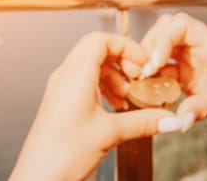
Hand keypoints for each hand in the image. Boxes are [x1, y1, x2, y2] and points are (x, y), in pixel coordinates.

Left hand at [9, 32, 174, 180]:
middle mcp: (65, 77)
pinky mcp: (62, 101)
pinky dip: (104, 85)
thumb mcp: (110, 134)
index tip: (143, 62)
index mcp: (75, 76)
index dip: (126, 46)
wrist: (37, 179)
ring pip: (91, 64)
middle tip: (138, 76)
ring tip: (128, 93)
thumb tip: (170, 119)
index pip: (101, 39)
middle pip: (97, 48)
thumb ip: (144, 122)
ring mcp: (61, 88)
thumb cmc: (59, 156)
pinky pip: (85, 81)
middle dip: (122, 59)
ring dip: (114, 73)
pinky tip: (115, 105)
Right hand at [139, 13, 206, 134]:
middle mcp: (202, 47)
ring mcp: (192, 60)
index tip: (155, 62)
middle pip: (168, 30)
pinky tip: (148, 88)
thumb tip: (180, 118)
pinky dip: (152, 75)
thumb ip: (203, 108)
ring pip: (162, 46)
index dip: (164, 38)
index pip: (182, 25)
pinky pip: (162, 67)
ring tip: (142, 78)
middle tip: (144, 70)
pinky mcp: (185, 75)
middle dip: (151, 46)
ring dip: (148, 59)